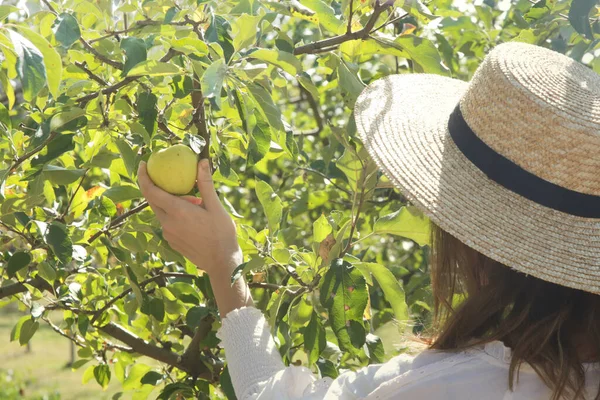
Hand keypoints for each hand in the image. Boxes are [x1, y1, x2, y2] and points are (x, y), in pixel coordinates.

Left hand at [137, 159, 242, 279]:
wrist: (221, 262)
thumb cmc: (221, 233)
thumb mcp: (215, 206)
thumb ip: (205, 183)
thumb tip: (203, 161)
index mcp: (177, 211)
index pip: (151, 191)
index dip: (143, 176)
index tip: (143, 164)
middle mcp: (168, 223)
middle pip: (153, 200)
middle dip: (154, 186)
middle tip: (162, 174)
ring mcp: (168, 234)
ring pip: (162, 212)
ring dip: (171, 202)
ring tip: (194, 201)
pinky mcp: (172, 242)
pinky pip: (168, 223)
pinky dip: (175, 214)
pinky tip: (192, 215)